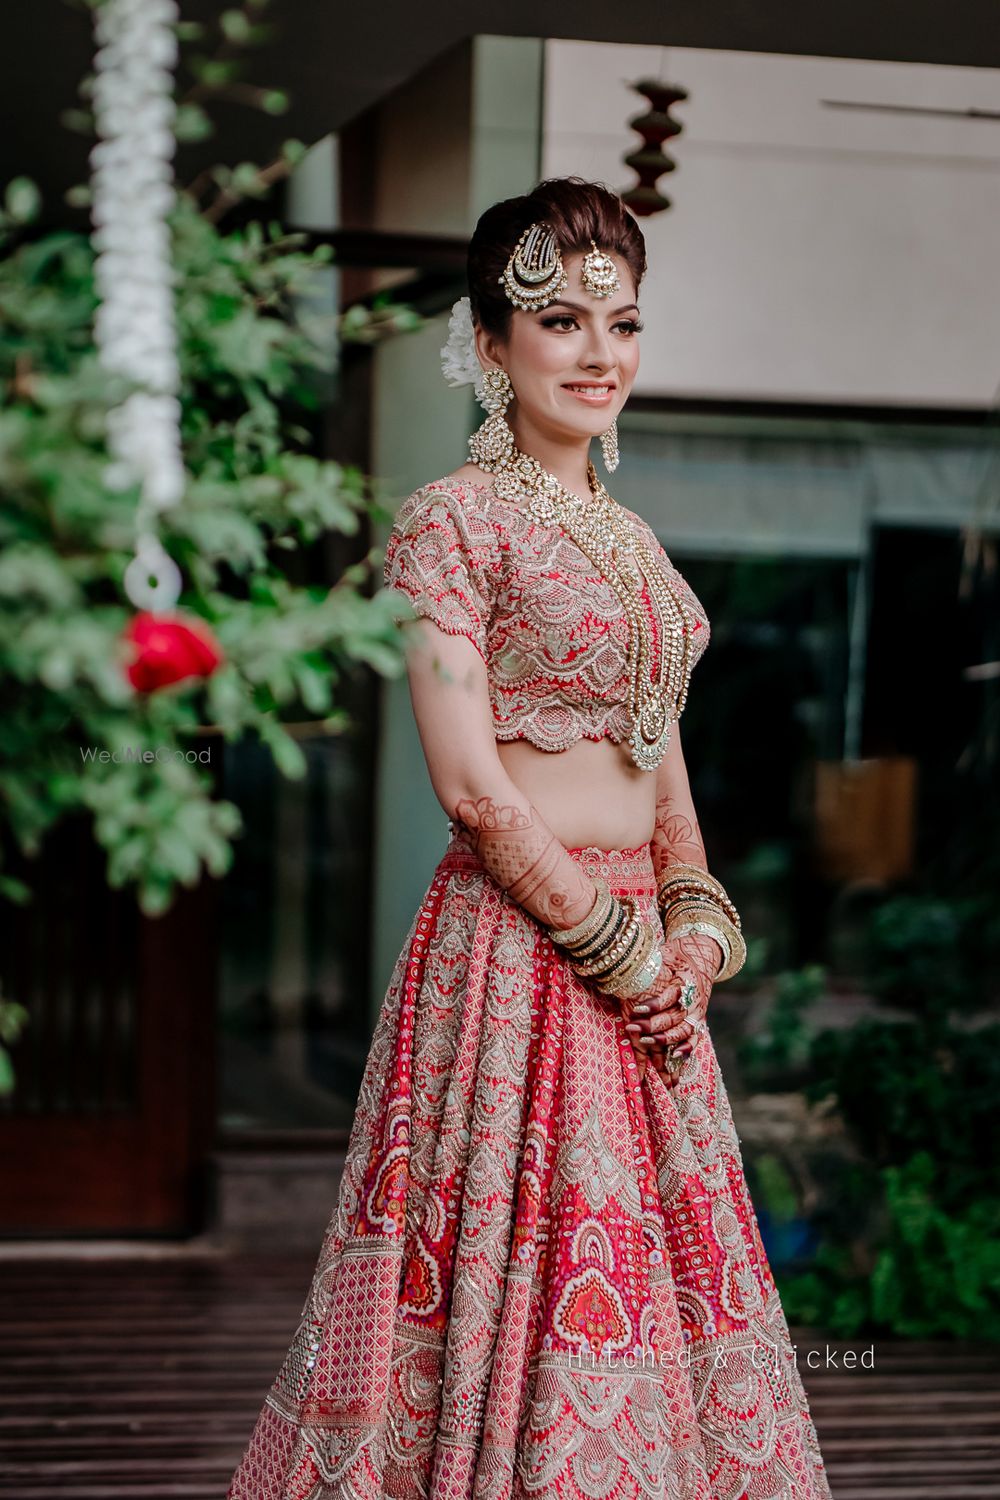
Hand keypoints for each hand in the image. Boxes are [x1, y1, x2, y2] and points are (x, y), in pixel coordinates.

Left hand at [616, 931, 720, 1086]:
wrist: (700, 956)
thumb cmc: (675, 955)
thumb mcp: (664, 952)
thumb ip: (650, 961)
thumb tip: (626, 958)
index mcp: (686, 981)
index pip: (671, 997)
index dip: (655, 1005)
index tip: (636, 1009)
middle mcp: (693, 999)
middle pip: (675, 1017)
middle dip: (654, 1025)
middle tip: (634, 1027)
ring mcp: (697, 1011)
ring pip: (684, 1030)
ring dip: (666, 1039)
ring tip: (646, 1040)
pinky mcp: (698, 1020)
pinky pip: (695, 1038)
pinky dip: (687, 1049)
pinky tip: (674, 1057)